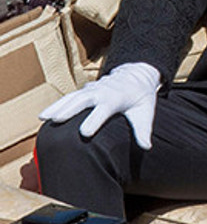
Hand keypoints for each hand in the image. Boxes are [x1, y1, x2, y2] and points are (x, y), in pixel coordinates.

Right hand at [39, 62, 160, 149]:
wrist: (137, 76)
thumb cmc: (141, 98)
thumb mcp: (146, 113)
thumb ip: (144, 130)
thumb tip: (147, 147)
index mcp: (116, 98)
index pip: (104, 109)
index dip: (95, 120)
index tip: (85, 133)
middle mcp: (101, 92)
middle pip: (83, 100)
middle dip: (70, 109)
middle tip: (57, 121)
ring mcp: (92, 90)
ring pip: (72, 97)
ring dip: (57, 106)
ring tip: (43, 118)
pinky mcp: (85, 91)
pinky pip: (69, 97)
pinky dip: (57, 105)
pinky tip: (45, 116)